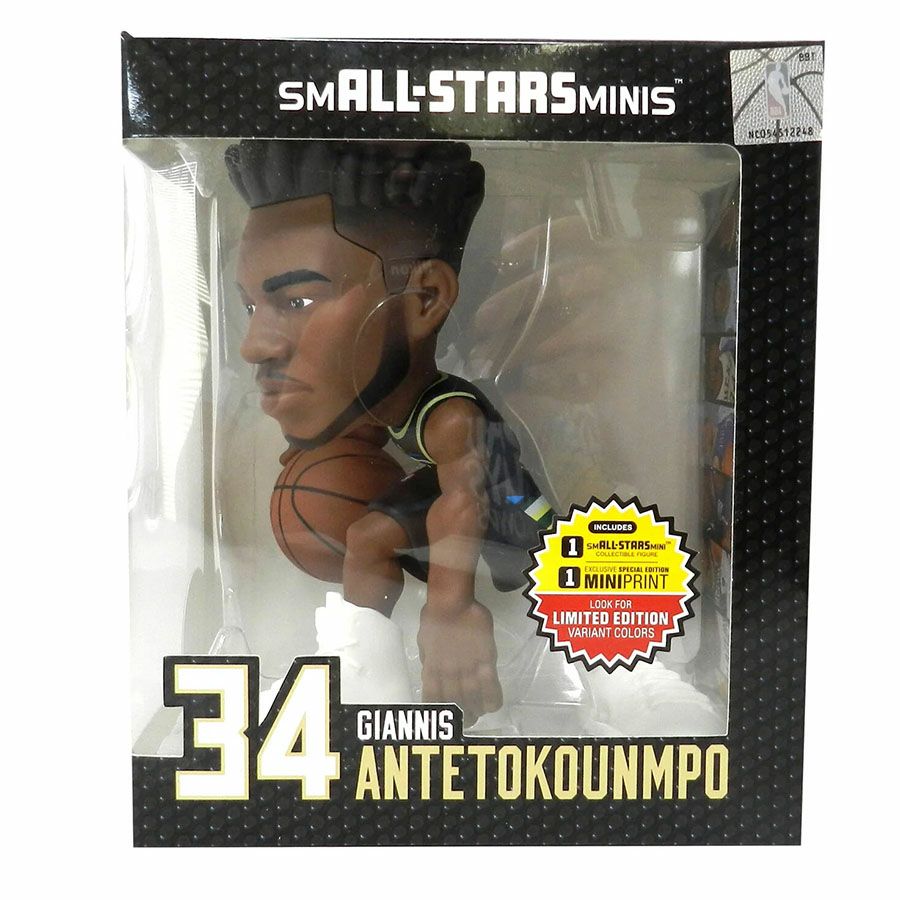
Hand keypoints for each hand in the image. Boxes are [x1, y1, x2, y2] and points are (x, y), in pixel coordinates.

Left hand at [418, 600, 502, 725]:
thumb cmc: (434, 617)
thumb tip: (430, 670)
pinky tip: (493, 705)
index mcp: (432, 669)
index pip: (433, 698)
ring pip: (473, 698)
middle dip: (461, 716)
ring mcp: (467, 667)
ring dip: (476, 710)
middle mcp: (448, 673)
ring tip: (480, 714)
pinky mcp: (485, 659)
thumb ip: (428, 659)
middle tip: (468, 721)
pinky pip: (490, 685)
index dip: (439, 711)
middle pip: (455, 702)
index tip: (445, 717)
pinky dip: (492, 698)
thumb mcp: (424, 641)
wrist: (450, 602)